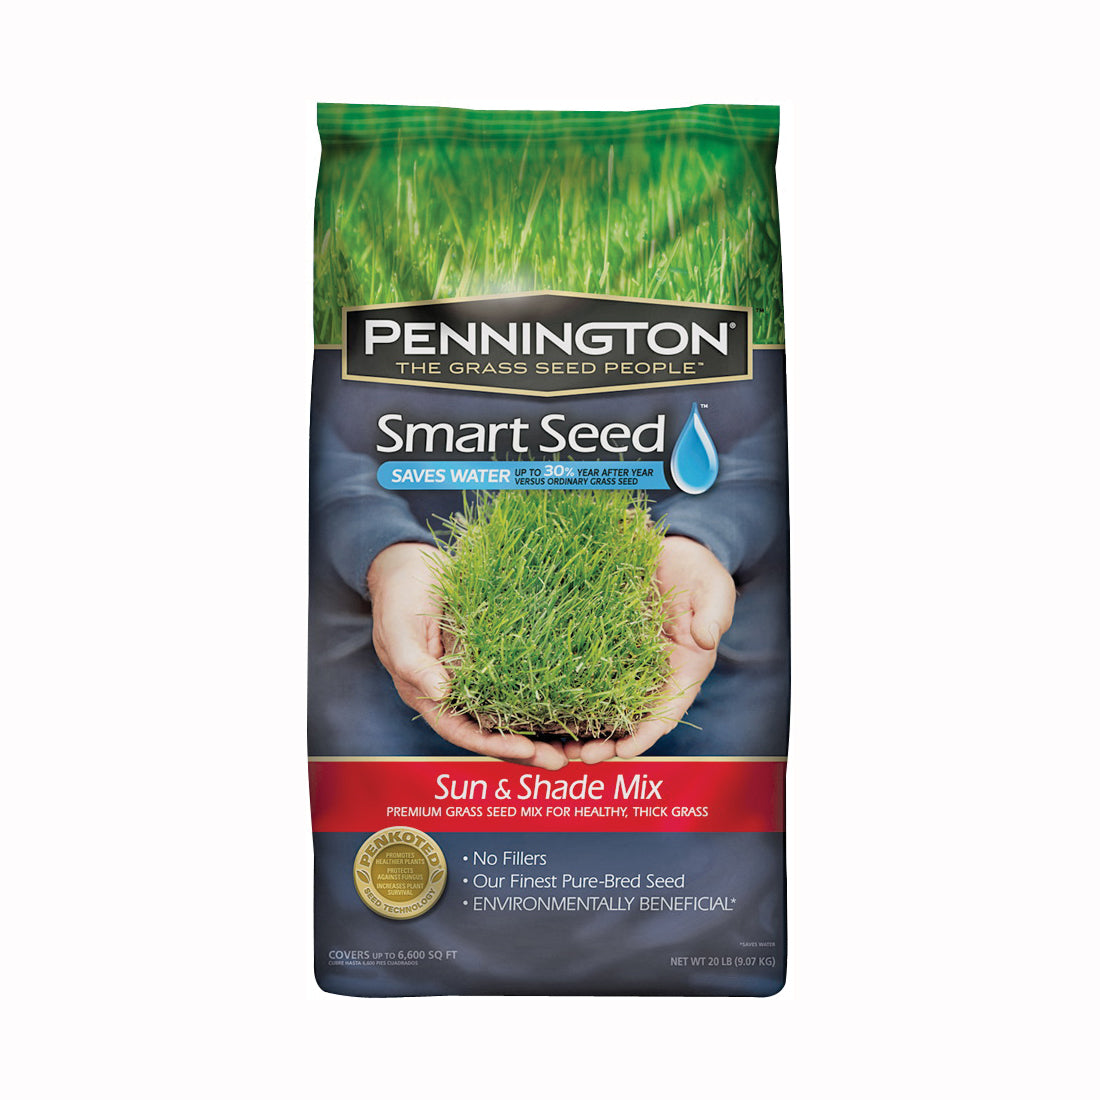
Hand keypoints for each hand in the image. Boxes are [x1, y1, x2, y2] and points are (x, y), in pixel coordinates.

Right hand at [367, 542, 568, 769]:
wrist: (409, 564)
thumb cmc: (400, 596)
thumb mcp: (400, 630)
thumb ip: (415, 665)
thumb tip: (441, 694)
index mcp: (428, 695)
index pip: (464, 731)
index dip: (496, 745)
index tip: (529, 750)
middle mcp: (454, 692)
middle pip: (492, 732)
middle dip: (526, 750)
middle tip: (563, 760)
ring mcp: (474, 676)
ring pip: (509, 713)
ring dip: (539, 730)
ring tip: (574, 744)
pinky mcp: (490, 657)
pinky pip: (516, 683)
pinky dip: (539, 696)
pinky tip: (568, 703)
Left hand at [563, 535, 736, 763]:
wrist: (674, 550)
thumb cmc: (700, 572)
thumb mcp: (714, 590)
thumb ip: (713, 616)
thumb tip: (705, 640)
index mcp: (684, 670)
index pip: (665, 713)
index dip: (644, 736)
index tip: (622, 753)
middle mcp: (654, 673)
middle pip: (629, 718)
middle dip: (606, 742)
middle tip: (578, 756)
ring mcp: (627, 662)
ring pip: (603, 704)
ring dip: (582, 726)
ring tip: (556, 744)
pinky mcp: (605, 645)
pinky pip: (586, 673)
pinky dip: (569, 693)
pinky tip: (544, 703)